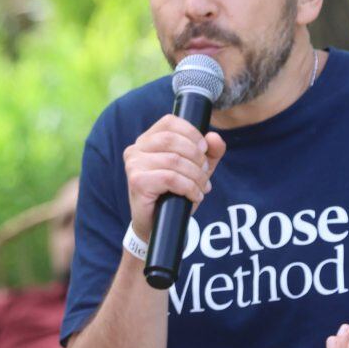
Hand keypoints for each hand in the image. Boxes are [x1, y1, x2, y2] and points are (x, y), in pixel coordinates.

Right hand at [123, 115, 226, 239]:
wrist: (157, 225)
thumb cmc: (174, 194)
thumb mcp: (196, 170)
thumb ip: (210, 152)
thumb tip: (214, 137)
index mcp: (147, 140)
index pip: (170, 122)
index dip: (192, 133)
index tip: (204, 150)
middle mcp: (136, 149)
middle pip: (173, 140)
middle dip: (196, 157)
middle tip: (205, 173)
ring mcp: (134, 165)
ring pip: (174, 160)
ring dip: (195, 176)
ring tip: (201, 188)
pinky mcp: (137, 181)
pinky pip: (170, 178)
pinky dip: (188, 187)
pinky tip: (194, 196)